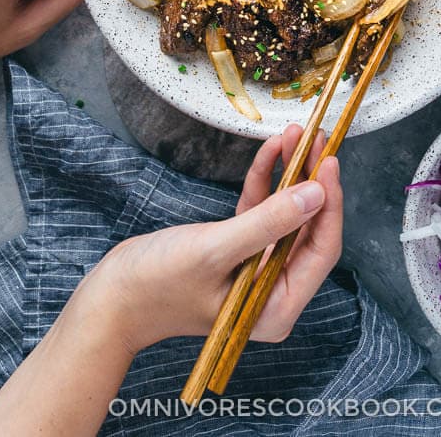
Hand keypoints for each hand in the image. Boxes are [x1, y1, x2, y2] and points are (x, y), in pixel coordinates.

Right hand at [0, 126, 341, 436]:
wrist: (110, 299)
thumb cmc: (157, 284)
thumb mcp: (216, 249)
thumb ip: (269, 222)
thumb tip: (316, 194)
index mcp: (275, 308)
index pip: (321, 250)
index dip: (329, 203)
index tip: (329, 162)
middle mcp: (271, 292)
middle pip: (308, 228)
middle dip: (312, 180)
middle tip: (316, 138)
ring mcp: (256, 271)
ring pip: (287, 215)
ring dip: (289, 174)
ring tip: (295, 133)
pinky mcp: (237, 251)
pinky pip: (261, 212)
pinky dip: (264, 182)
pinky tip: (270, 151)